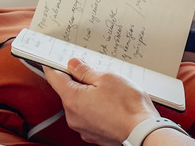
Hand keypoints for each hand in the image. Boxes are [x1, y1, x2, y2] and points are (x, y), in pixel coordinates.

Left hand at [43, 59, 158, 145]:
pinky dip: (97, 108)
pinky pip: (89, 116)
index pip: (54, 78)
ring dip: (90, 96)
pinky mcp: (94, 134)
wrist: (142, 131)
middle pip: (69, 92)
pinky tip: (112, 104)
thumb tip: (73, 65)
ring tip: (110, 91)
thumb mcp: (106, 78)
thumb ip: (85, 71)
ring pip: (80, 104)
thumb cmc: (128, 106)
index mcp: (72, 99)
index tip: (52, 60)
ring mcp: (83, 127)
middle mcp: (73, 116)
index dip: (53, 66)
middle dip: (79, 81)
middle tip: (96, 74)